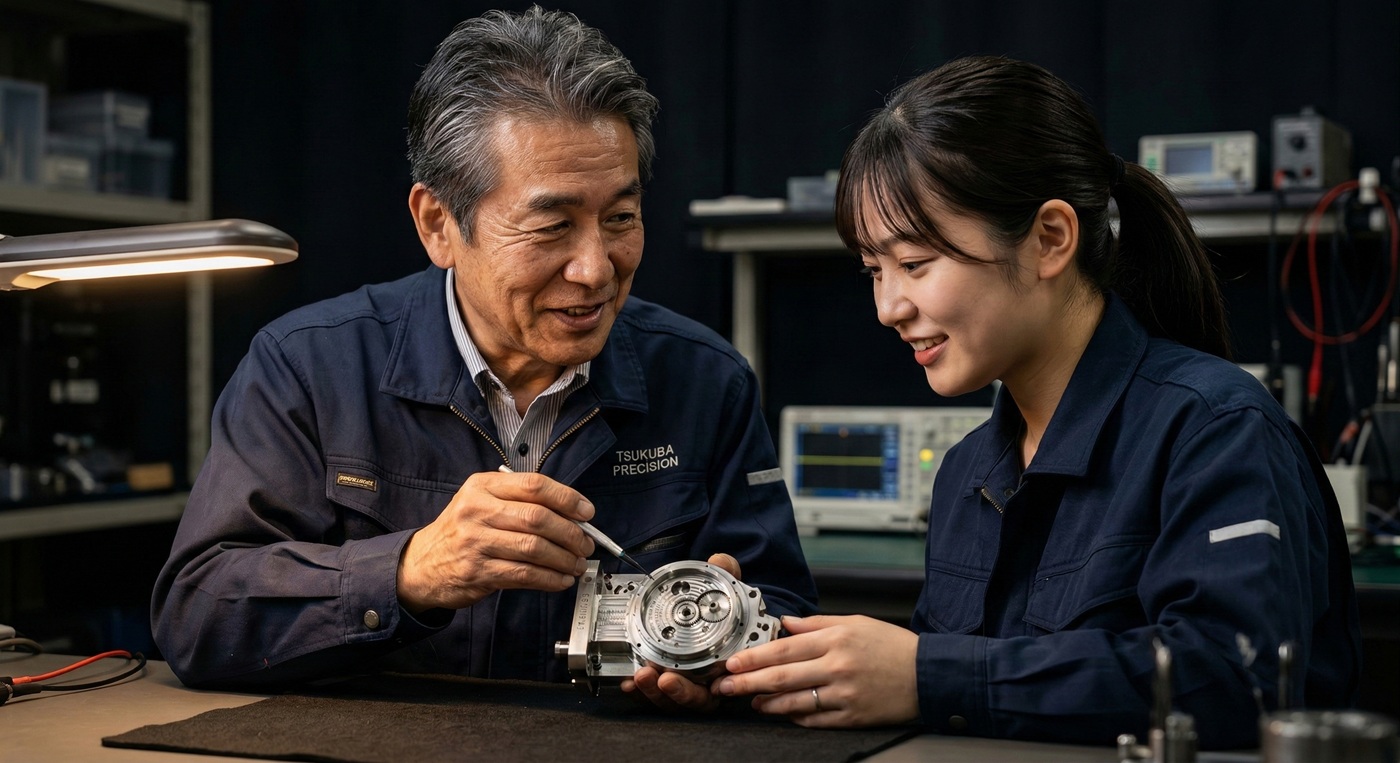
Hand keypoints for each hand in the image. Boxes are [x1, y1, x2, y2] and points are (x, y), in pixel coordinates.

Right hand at [396, 470, 595, 611]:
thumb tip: (571, 514)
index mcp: (482, 486)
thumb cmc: (460, 531)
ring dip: (563, 559)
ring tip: (576, 564)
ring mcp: (476, 542)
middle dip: (570, 533)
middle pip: (537, 517)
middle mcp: (477, 511)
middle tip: (585, 544)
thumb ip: (519, 501)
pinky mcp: (478, 571)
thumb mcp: (481, 502)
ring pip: (533, 548)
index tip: (586, 512)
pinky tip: (560, 580)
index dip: (566, 498)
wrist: (421, 565)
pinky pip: (523, 574)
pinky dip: (549, 579)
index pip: (533, 485)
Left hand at [619, 552, 741, 711]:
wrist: (703, 609)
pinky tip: (628, 681)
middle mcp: (709, 681)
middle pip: (695, 700)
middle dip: (678, 693)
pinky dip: (639, 692)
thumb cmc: (718, 606)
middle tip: (664, 679)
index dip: (710, 687)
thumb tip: (719, 561)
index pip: (722, 687)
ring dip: (654, 693)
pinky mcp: (662, 683)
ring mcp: (685, 684)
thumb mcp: (726, 584)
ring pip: (671, 701)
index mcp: (728, 665)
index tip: (701, 681)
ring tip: (641, 675)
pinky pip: (650, 696)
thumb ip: (727, 572)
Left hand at [713, 614, 919, 727]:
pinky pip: (815, 719)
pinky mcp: (852, 717)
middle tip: (726, 686)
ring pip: (794, 701)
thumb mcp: (855, 622)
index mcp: (836, 640)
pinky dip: (795, 717)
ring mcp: (844, 695)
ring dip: (767, 702)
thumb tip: (786, 623)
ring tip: (750, 700)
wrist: (927, 675)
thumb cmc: (892, 646)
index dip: (754, 657)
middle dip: (748, 682)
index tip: (733, 662)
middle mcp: (837, 667)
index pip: (784, 649)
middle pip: (782, 677)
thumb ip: (817, 623)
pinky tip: (781, 712)